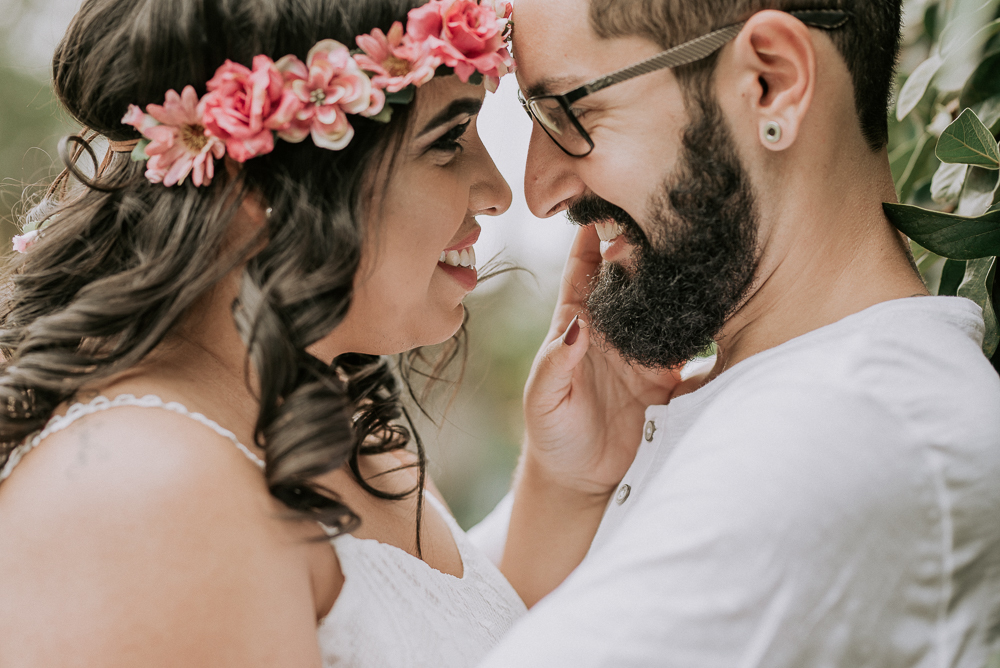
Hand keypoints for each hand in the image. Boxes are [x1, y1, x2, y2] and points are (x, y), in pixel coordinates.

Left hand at [522, 225, 682, 496]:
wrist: (584, 480)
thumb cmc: (554, 433)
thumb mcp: (544, 398)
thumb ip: (555, 362)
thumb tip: (576, 326)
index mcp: (577, 324)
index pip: (585, 269)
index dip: (594, 236)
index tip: (609, 203)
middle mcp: (614, 329)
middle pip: (634, 275)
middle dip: (647, 245)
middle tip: (664, 216)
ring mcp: (647, 349)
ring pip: (667, 301)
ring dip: (680, 278)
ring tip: (698, 248)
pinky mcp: (673, 376)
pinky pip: (696, 344)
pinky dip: (707, 325)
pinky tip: (722, 304)